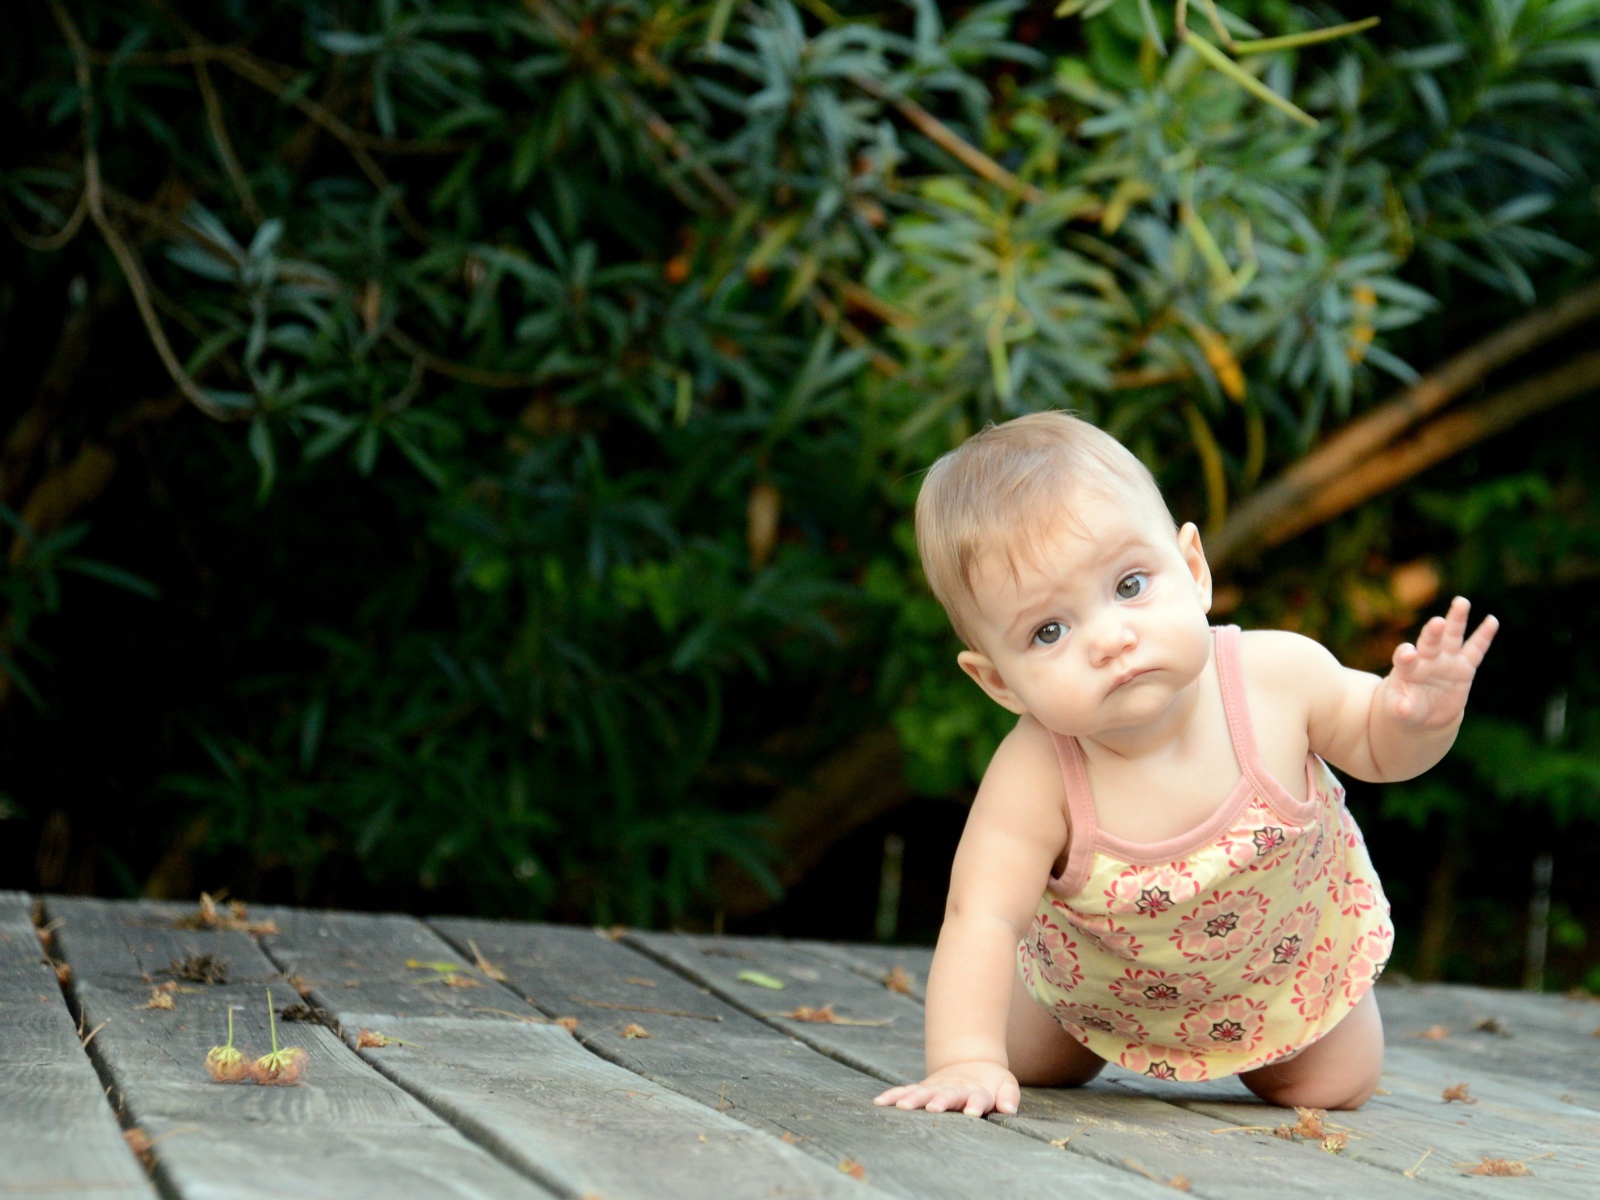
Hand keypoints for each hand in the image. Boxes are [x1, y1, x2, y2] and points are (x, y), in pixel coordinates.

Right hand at [873, 1060, 1019, 1116]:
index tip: (972, 1112)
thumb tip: (1009, 1109)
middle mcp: (954, 1089)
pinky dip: (893, 1095)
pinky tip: (880, 1102)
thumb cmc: (991, 1082)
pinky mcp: (923, 1089)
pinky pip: (906, 1091)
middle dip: (940, 1101)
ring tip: (901, 1107)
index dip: (975, 1103)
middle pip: (947, 1095)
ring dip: (912, 1099)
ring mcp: (936, 1088)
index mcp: (976, 1091)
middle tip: (932, 1109)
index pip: (977, 1097)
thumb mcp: (1006, 1084)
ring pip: (923, 1092)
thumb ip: (1009, 1096)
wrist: (971, 1064)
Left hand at [1385, 596, 1497, 729]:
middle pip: (1430, 642)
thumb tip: (1402, 708)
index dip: (1405, 655)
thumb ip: (1400, 708)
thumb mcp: (1399, 711)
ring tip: (1461, 602)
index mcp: (1407, 669)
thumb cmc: (1406, 707)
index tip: (1407, 653)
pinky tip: (1491, 621)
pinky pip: (1475, 650)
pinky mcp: (1464, 667)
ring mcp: (1446, 661)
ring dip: (1456, 619)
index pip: (1404, 658)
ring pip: (1452, 637)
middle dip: (1433, 632)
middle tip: (1437, 622)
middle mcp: (1427, 659)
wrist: (1424, 713)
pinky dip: (1484, 636)